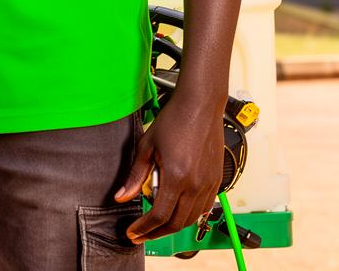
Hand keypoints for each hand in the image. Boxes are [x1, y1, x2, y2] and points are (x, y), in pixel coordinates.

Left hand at [113, 95, 222, 243]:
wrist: (200, 105)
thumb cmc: (174, 119)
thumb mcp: (147, 145)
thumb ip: (135, 175)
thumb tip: (122, 196)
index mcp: (176, 177)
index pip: (159, 215)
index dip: (144, 228)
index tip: (133, 232)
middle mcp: (195, 185)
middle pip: (176, 223)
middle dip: (156, 233)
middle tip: (141, 234)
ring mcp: (209, 184)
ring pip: (191, 219)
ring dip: (173, 226)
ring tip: (156, 224)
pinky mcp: (216, 180)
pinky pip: (204, 208)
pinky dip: (189, 215)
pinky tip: (178, 211)